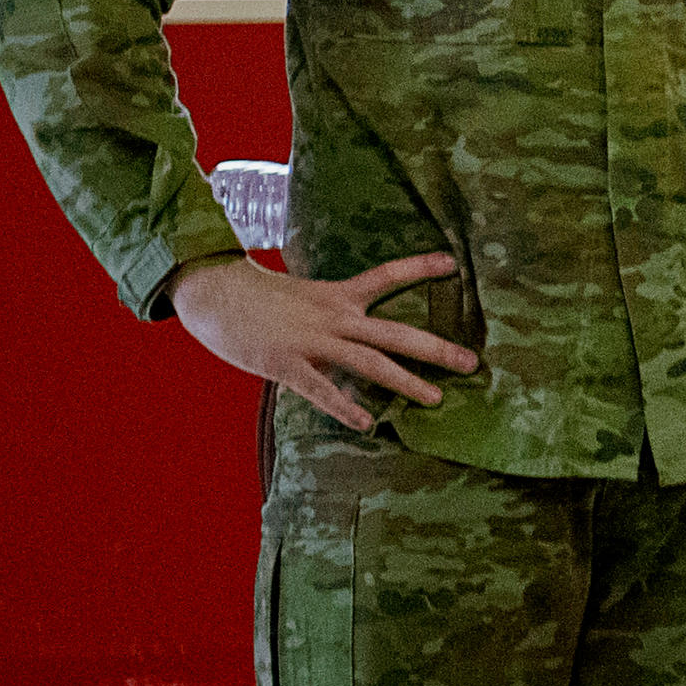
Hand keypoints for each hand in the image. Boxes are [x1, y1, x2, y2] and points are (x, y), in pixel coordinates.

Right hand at [169, 249, 473, 430]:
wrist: (212, 294)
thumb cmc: (257, 300)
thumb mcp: (303, 297)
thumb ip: (331, 313)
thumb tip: (354, 327)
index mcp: (338, 296)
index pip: (386, 275)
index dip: (419, 267)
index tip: (453, 263)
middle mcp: (334, 317)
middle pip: (395, 332)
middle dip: (436, 349)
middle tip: (473, 363)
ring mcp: (312, 341)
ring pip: (368, 362)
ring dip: (404, 382)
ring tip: (436, 399)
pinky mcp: (286, 364)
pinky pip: (321, 389)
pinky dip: (344, 405)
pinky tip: (366, 422)